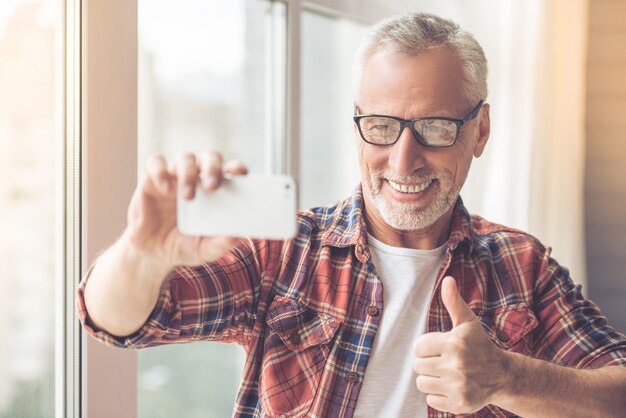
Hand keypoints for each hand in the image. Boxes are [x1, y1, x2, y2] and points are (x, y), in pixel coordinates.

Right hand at [125, 150, 248, 267]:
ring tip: (188, 197)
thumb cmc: (184, 245)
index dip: (236, 168)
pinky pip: (155, 163)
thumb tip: (236, 237)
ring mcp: (175, 177)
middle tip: (212, 186)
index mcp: (216, 191)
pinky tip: (166, 189)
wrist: (153, 253)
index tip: (241, 174)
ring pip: (185, 158)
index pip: (230, 171)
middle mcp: (197, 178)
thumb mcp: (204, 249)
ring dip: (188, 174)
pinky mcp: (151, 179)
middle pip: (209, 157)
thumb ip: (219, 244)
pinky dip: (161, 171)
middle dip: (213, 167)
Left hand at [412, 276, 508, 413]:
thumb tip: (448, 279)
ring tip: (447, 374)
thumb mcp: (468, 323)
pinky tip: (452, 387)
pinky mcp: (460, 404)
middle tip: (444, 362)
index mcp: (455, 343)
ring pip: (422, 384)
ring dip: (431, 380)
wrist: (502, 375)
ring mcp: (459, 386)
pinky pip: (431, 400)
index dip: (426, 347)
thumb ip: (454, 302)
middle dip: (428, 363)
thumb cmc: (479, 345)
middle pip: (418, 366)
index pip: (418, 347)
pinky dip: (438, 396)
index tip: (440, 348)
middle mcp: (457, 365)